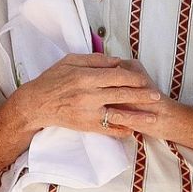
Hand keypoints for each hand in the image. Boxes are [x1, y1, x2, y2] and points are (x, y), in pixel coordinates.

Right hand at [12, 53, 161, 137]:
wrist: (36, 104)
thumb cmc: (52, 79)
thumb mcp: (70, 61)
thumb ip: (95, 60)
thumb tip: (116, 61)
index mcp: (86, 76)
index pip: (117, 76)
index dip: (133, 78)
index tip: (144, 80)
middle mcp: (89, 95)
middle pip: (122, 94)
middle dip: (142, 96)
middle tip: (156, 96)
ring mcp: (88, 112)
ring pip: (118, 114)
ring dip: (137, 116)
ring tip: (153, 118)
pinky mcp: (85, 126)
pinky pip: (107, 129)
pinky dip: (121, 130)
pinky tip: (133, 130)